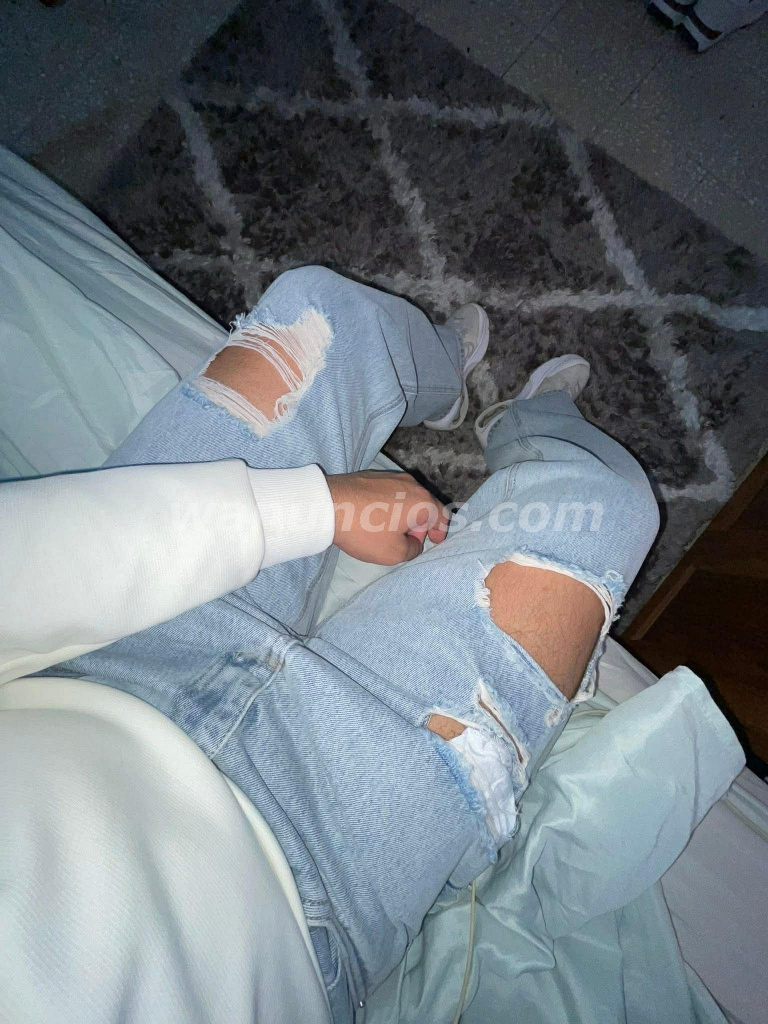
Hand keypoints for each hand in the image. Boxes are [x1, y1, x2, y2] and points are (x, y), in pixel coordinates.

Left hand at [327, 471, 449, 564]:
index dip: (441, 531)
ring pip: (407, 497)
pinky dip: (391, 505)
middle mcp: (410, 483)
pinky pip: (390, 492)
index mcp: (422, 500)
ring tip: (391, 531)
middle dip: (421, 524)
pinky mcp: (371, 476)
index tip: (435, 541)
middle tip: (410, 540)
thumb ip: (413, 550)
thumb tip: (414, 542)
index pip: (442, 515)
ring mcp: (390, 476)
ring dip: (405, 514)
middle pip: (425, 505)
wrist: (327, 506)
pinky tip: (377, 518)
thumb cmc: (365, 531)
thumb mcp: (394, 553)